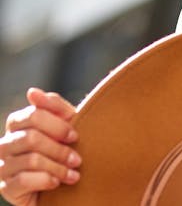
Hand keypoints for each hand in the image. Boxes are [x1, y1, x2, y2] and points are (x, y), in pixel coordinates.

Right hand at [0, 88, 80, 205]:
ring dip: (58, 167)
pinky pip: (25, 180)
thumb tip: (32, 91)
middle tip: (77, 159)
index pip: (34, 115)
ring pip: (32, 160)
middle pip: (33, 138)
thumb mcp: (65, 124)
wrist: (57, 187)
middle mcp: (4, 143)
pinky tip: (57, 183)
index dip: (58, 125)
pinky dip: (47, 180)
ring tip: (73, 173)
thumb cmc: (62, 149)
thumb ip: (53, 106)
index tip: (75, 136)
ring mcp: (2, 166)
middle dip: (60, 149)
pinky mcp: (5, 187)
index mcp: (17, 124)